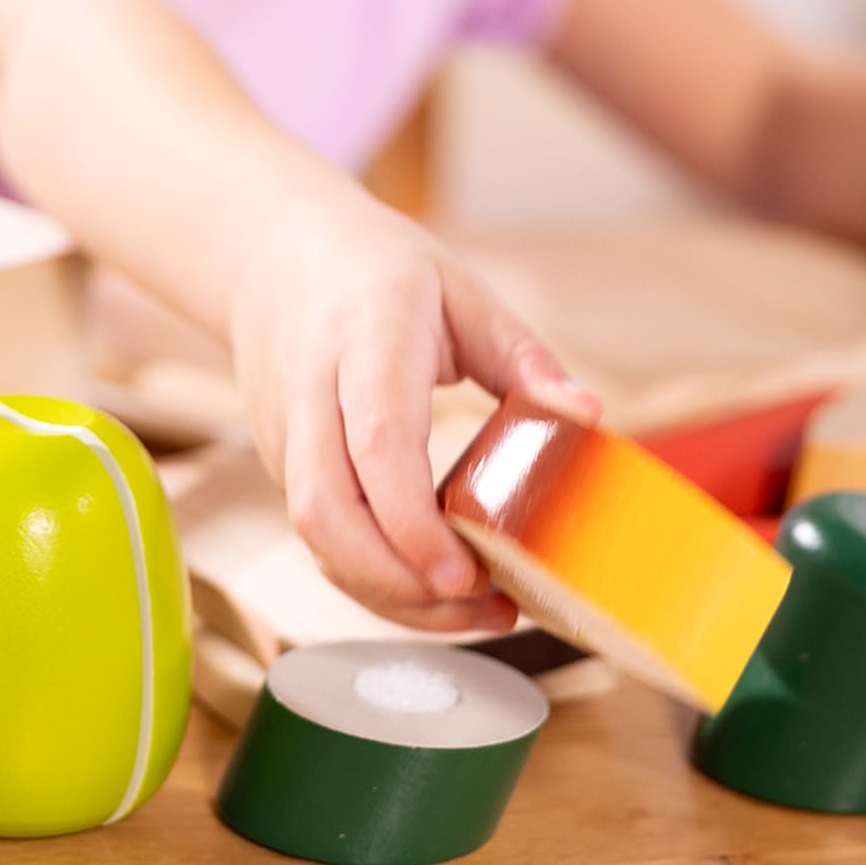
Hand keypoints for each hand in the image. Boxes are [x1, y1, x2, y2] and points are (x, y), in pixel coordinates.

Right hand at [228, 188, 600, 632]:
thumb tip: (587, 415)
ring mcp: (284, 431)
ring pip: (314, 534)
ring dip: (385, 591)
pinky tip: (431, 586)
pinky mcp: (278, 462)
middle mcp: (312, 390)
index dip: (411, 520)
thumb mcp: (465, 294)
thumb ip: (525, 359)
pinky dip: (371, 574)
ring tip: (470, 609)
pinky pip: (318, 534)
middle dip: (395, 578)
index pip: (376, 443)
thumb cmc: (383, 272)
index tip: (463, 572)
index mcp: (367, 336)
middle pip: (326, 509)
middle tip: (477, 603)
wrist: (278, 254)